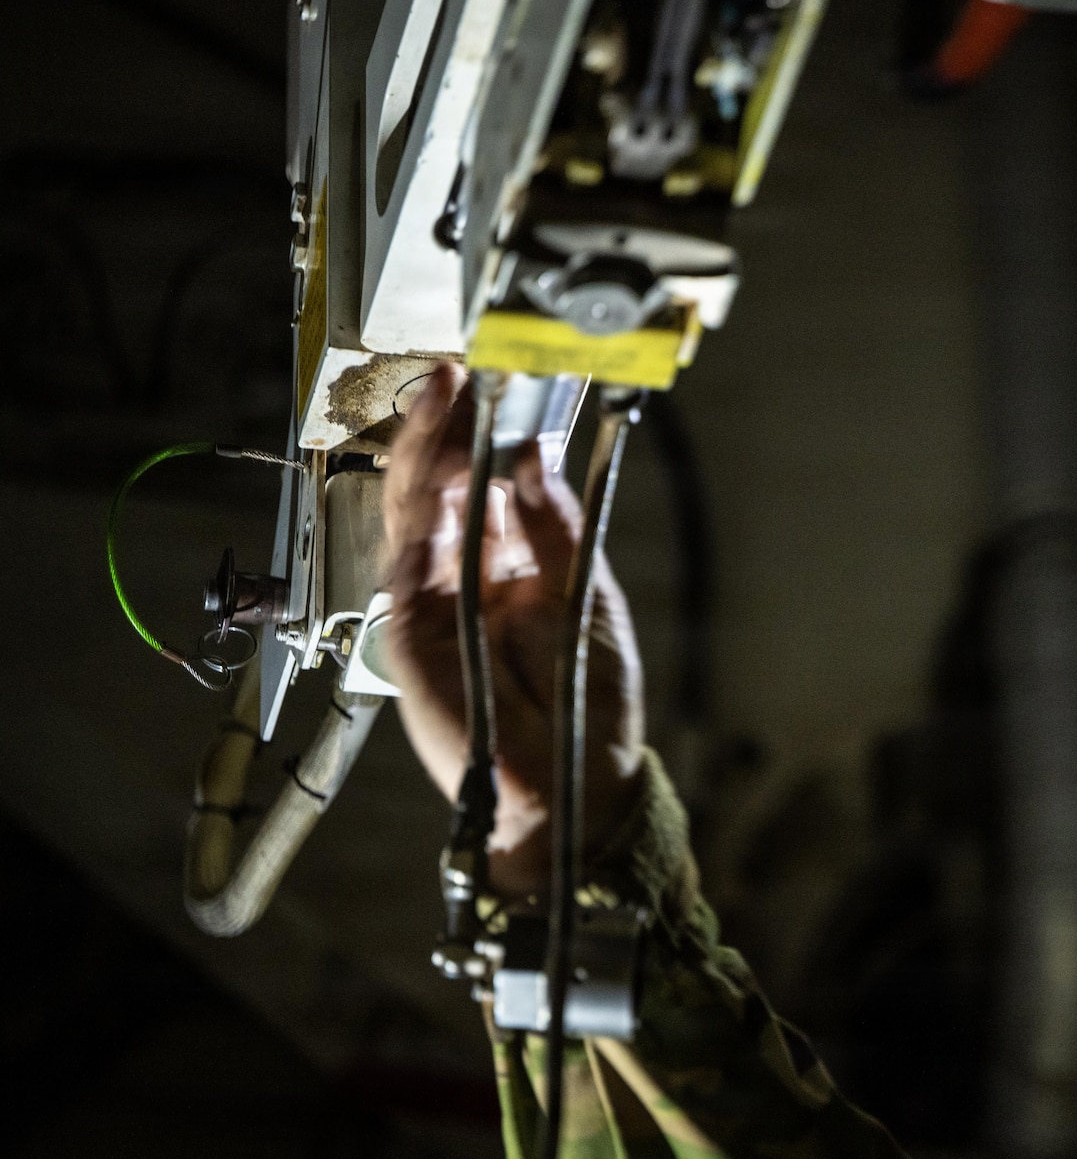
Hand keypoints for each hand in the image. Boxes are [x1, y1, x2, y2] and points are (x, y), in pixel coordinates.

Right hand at [383, 364, 646, 901]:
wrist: (569, 783)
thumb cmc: (585, 702)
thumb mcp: (586, 597)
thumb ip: (555, 528)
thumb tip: (528, 458)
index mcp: (516, 563)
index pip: (490, 482)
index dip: (491, 433)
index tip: (505, 382)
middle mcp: (469, 573)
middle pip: (443, 483)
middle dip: (451, 426)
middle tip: (465, 375)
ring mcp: (435, 598)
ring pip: (415, 506)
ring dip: (427, 448)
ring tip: (447, 395)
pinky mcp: (412, 628)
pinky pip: (408, 553)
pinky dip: (419, 504)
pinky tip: (436, 461)